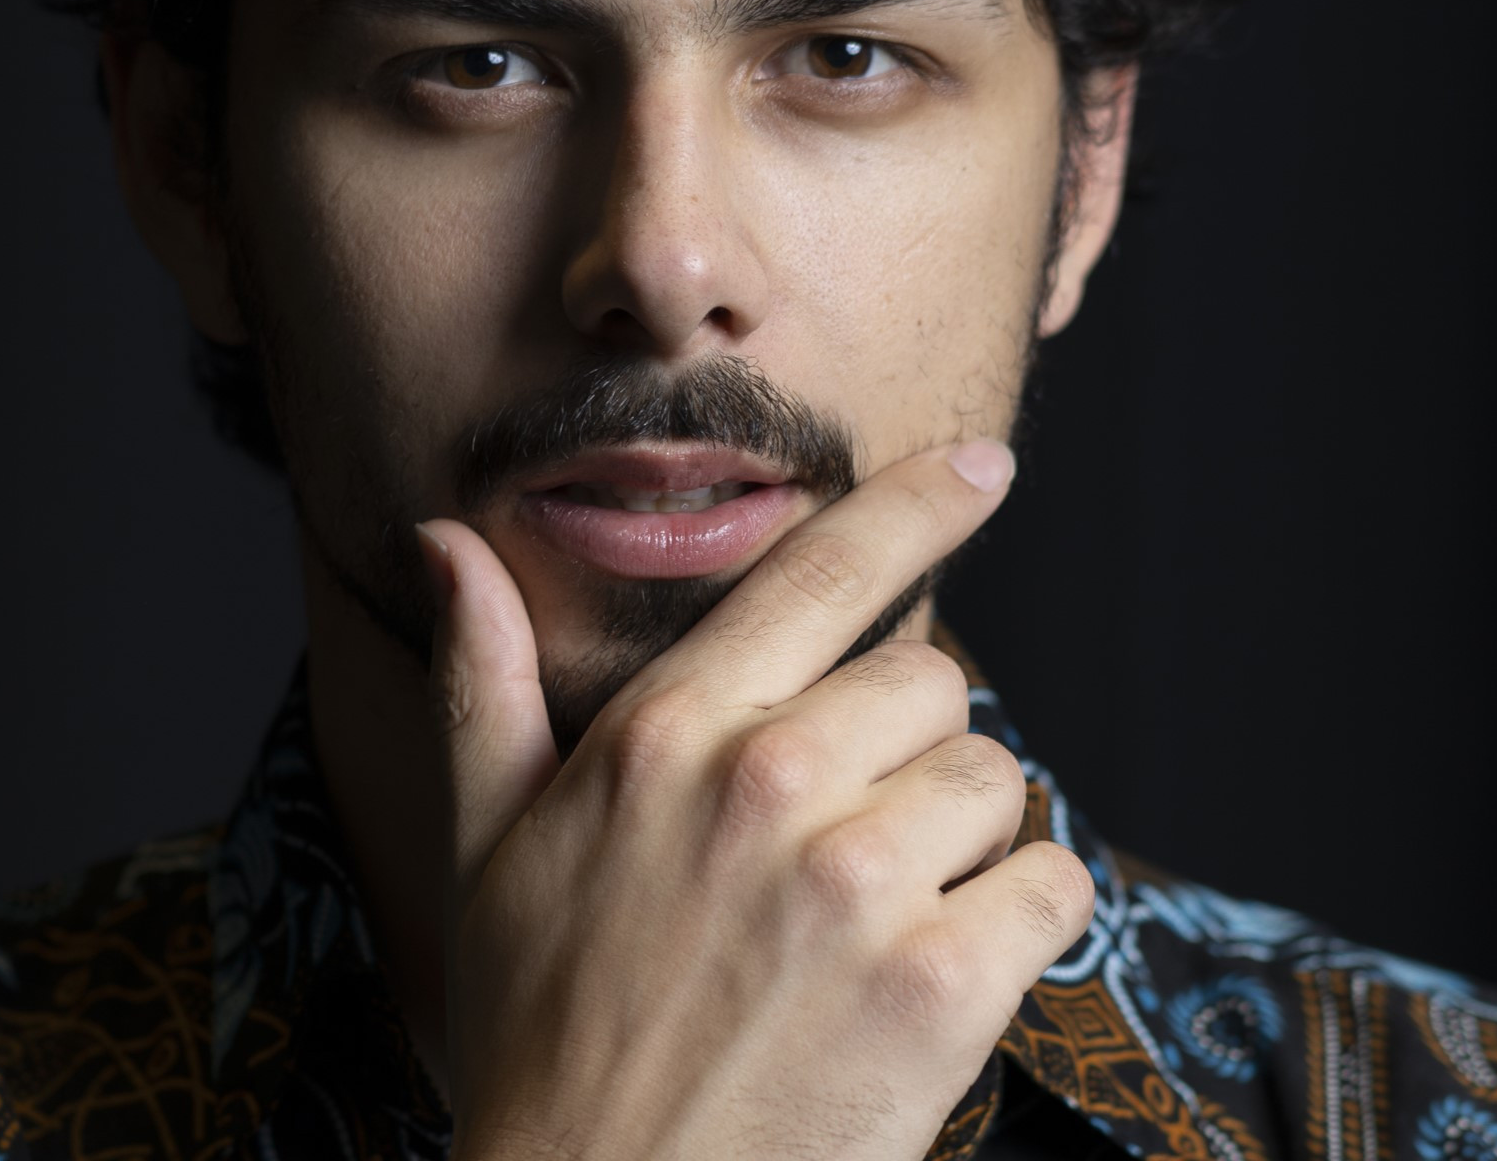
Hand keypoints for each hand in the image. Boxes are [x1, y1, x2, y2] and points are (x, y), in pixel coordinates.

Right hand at [422, 442, 1095, 1160]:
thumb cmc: (541, 1034)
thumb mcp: (485, 844)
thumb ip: (481, 677)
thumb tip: (445, 541)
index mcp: (667, 732)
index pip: (819, 570)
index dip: (915, 503)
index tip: (984, 463)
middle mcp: (766, 780)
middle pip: (932, 682)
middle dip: (910, 748)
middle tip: (844, 840)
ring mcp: (856, 882)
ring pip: (996, 781)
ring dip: (963, 841)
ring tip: (875, 921)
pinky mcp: (938, 988)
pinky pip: (1051, 888)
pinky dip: (1023, 921)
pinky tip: (940, 973)